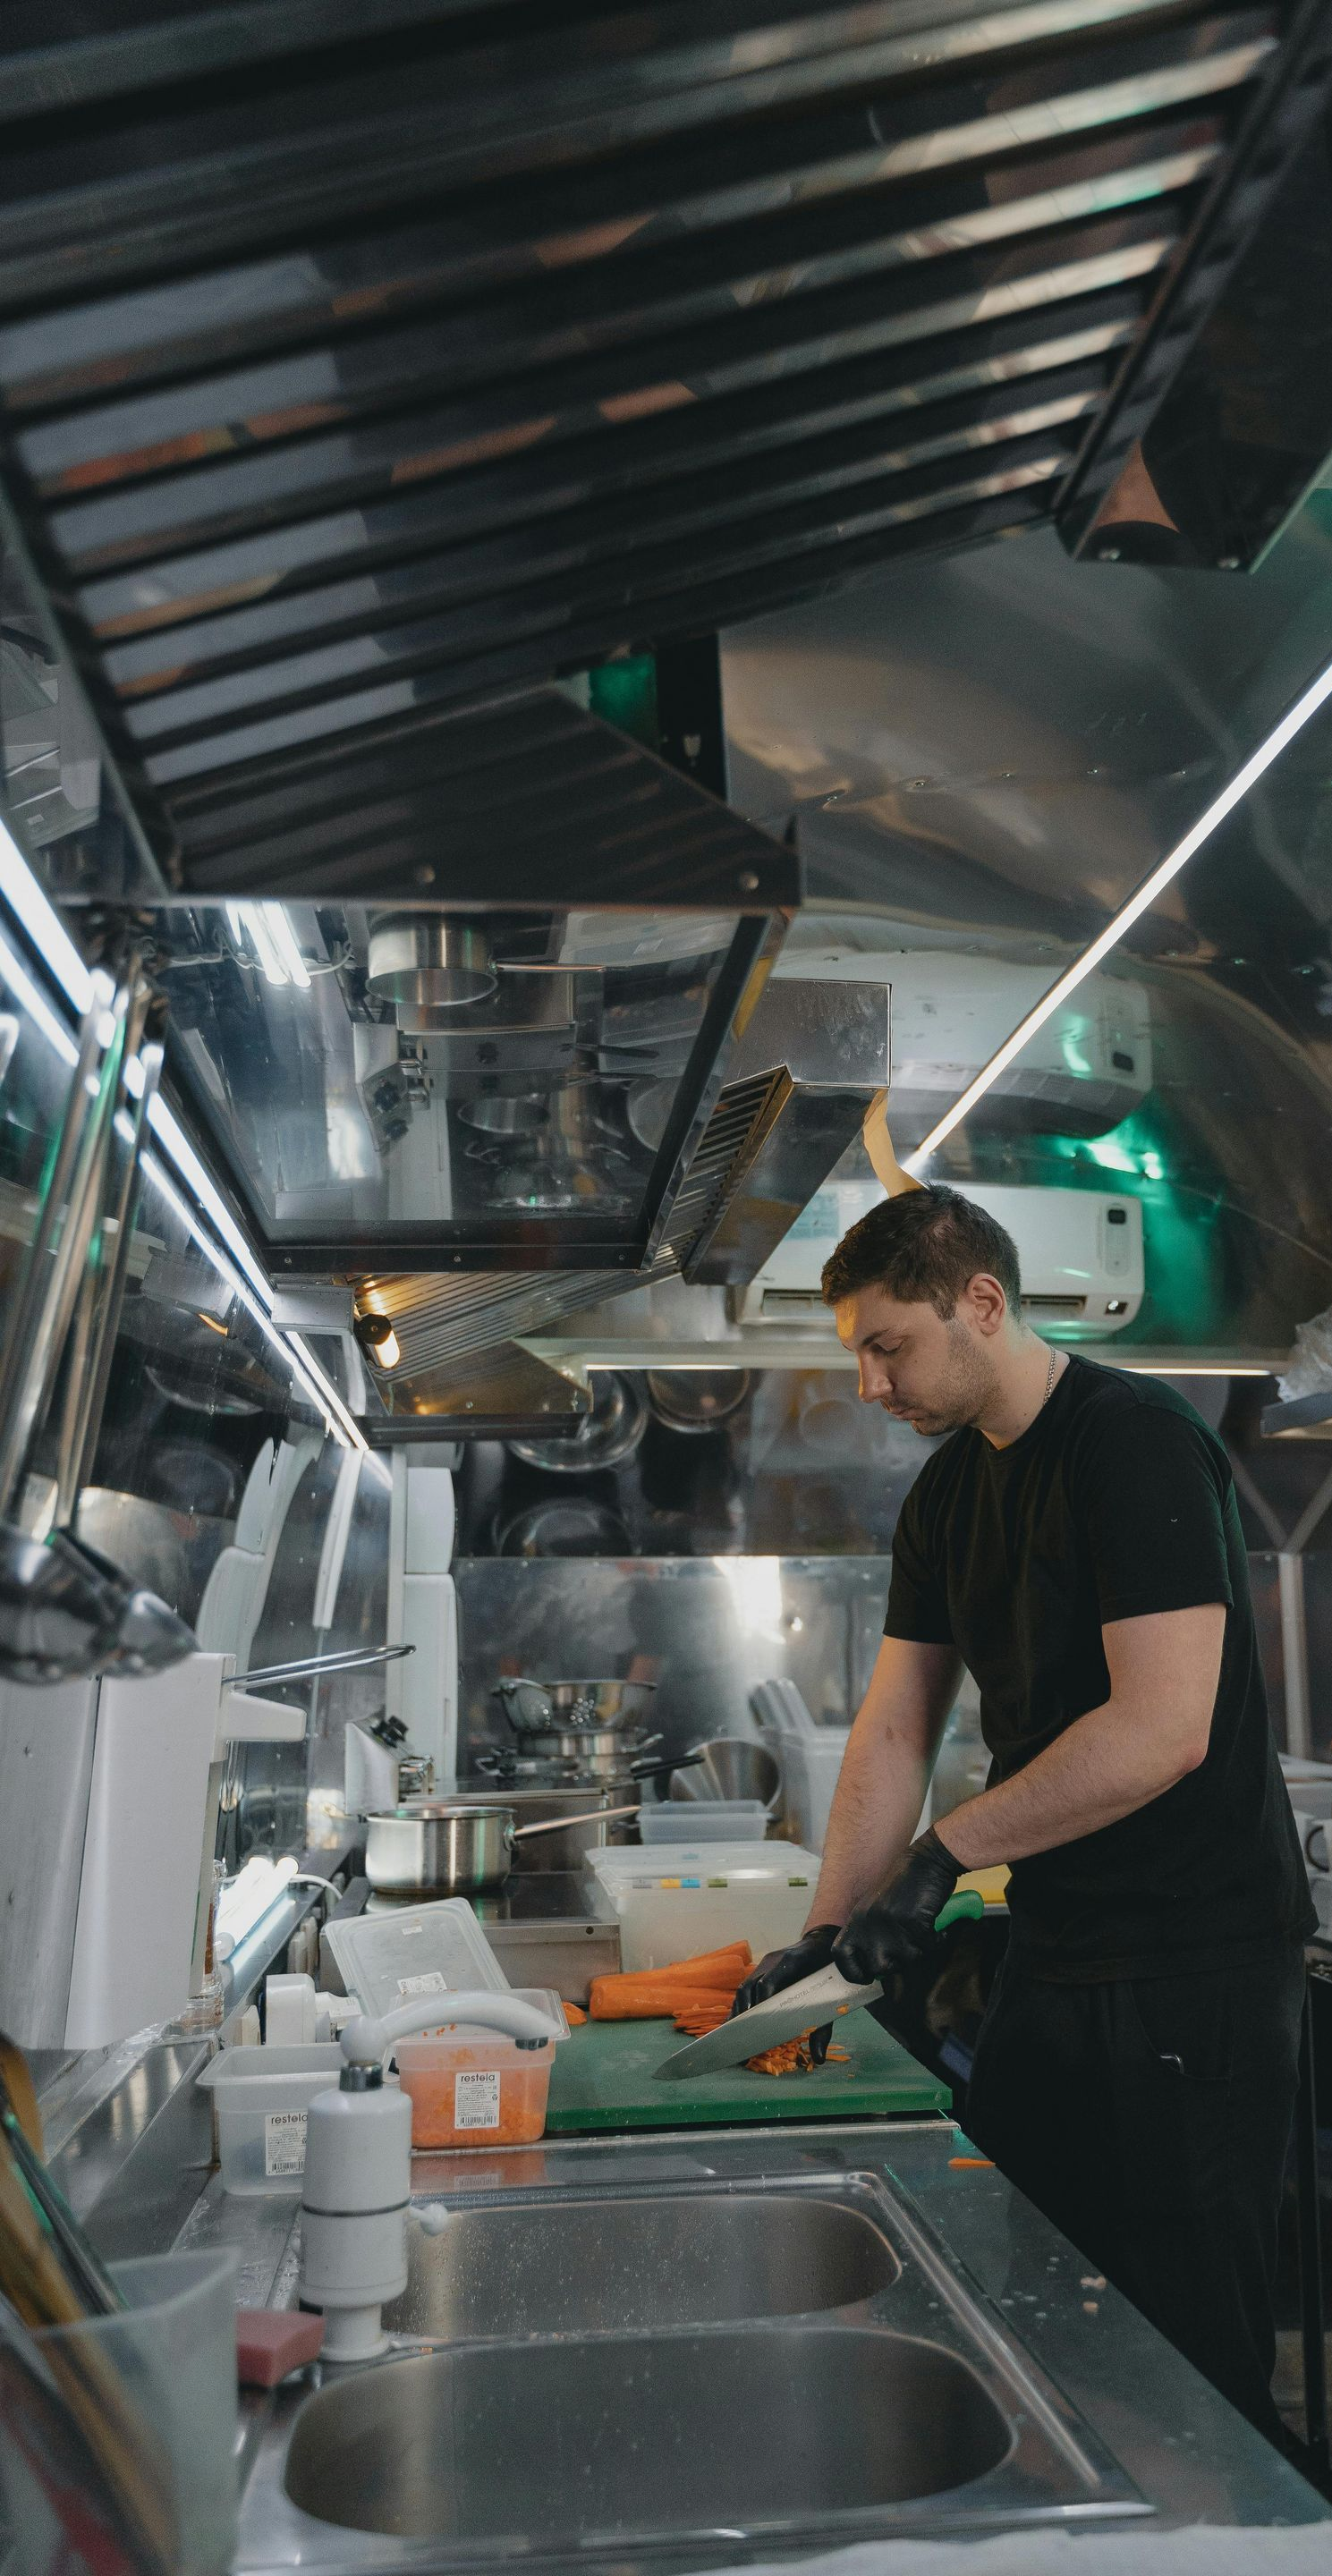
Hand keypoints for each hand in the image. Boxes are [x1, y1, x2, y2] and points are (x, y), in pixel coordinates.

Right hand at [730, 1923, 839, 2065]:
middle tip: (742, 2037)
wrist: (823, 1941)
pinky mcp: (762, 1968)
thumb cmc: (829, 1970)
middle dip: (745, 2013)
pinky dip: (742, 2004)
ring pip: (745, 1986)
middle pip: (751, 1986)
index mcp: (792, 1962)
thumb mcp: (832, 1996)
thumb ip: (823, 2027)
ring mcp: (765, 1963)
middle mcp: (774, 1960)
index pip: (768, 1982)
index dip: (759, 2003)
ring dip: (739, 2010)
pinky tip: (737, 2021)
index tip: (756, 2024)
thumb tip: (819, 2058)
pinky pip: (747, 1986)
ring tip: (736, 2033)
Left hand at [832, 1829, 960, 1985]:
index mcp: (857, 1918)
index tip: (866, 1977)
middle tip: (908, 1947)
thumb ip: (869, 1932)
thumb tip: (873, 1967)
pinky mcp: (914, 1923)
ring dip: (918, 1951)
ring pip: (906, 1961)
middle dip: (896, 1963)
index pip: (841, 1955)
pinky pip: (928, 1947)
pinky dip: (936, 1940)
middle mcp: (869, 1924)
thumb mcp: (876, 1907)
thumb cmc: (904, 1883)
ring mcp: (891, 1924)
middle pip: (878, 1967)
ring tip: (923, 1933)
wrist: (927, 1861)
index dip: (853, 1972)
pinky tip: (937, 1928)